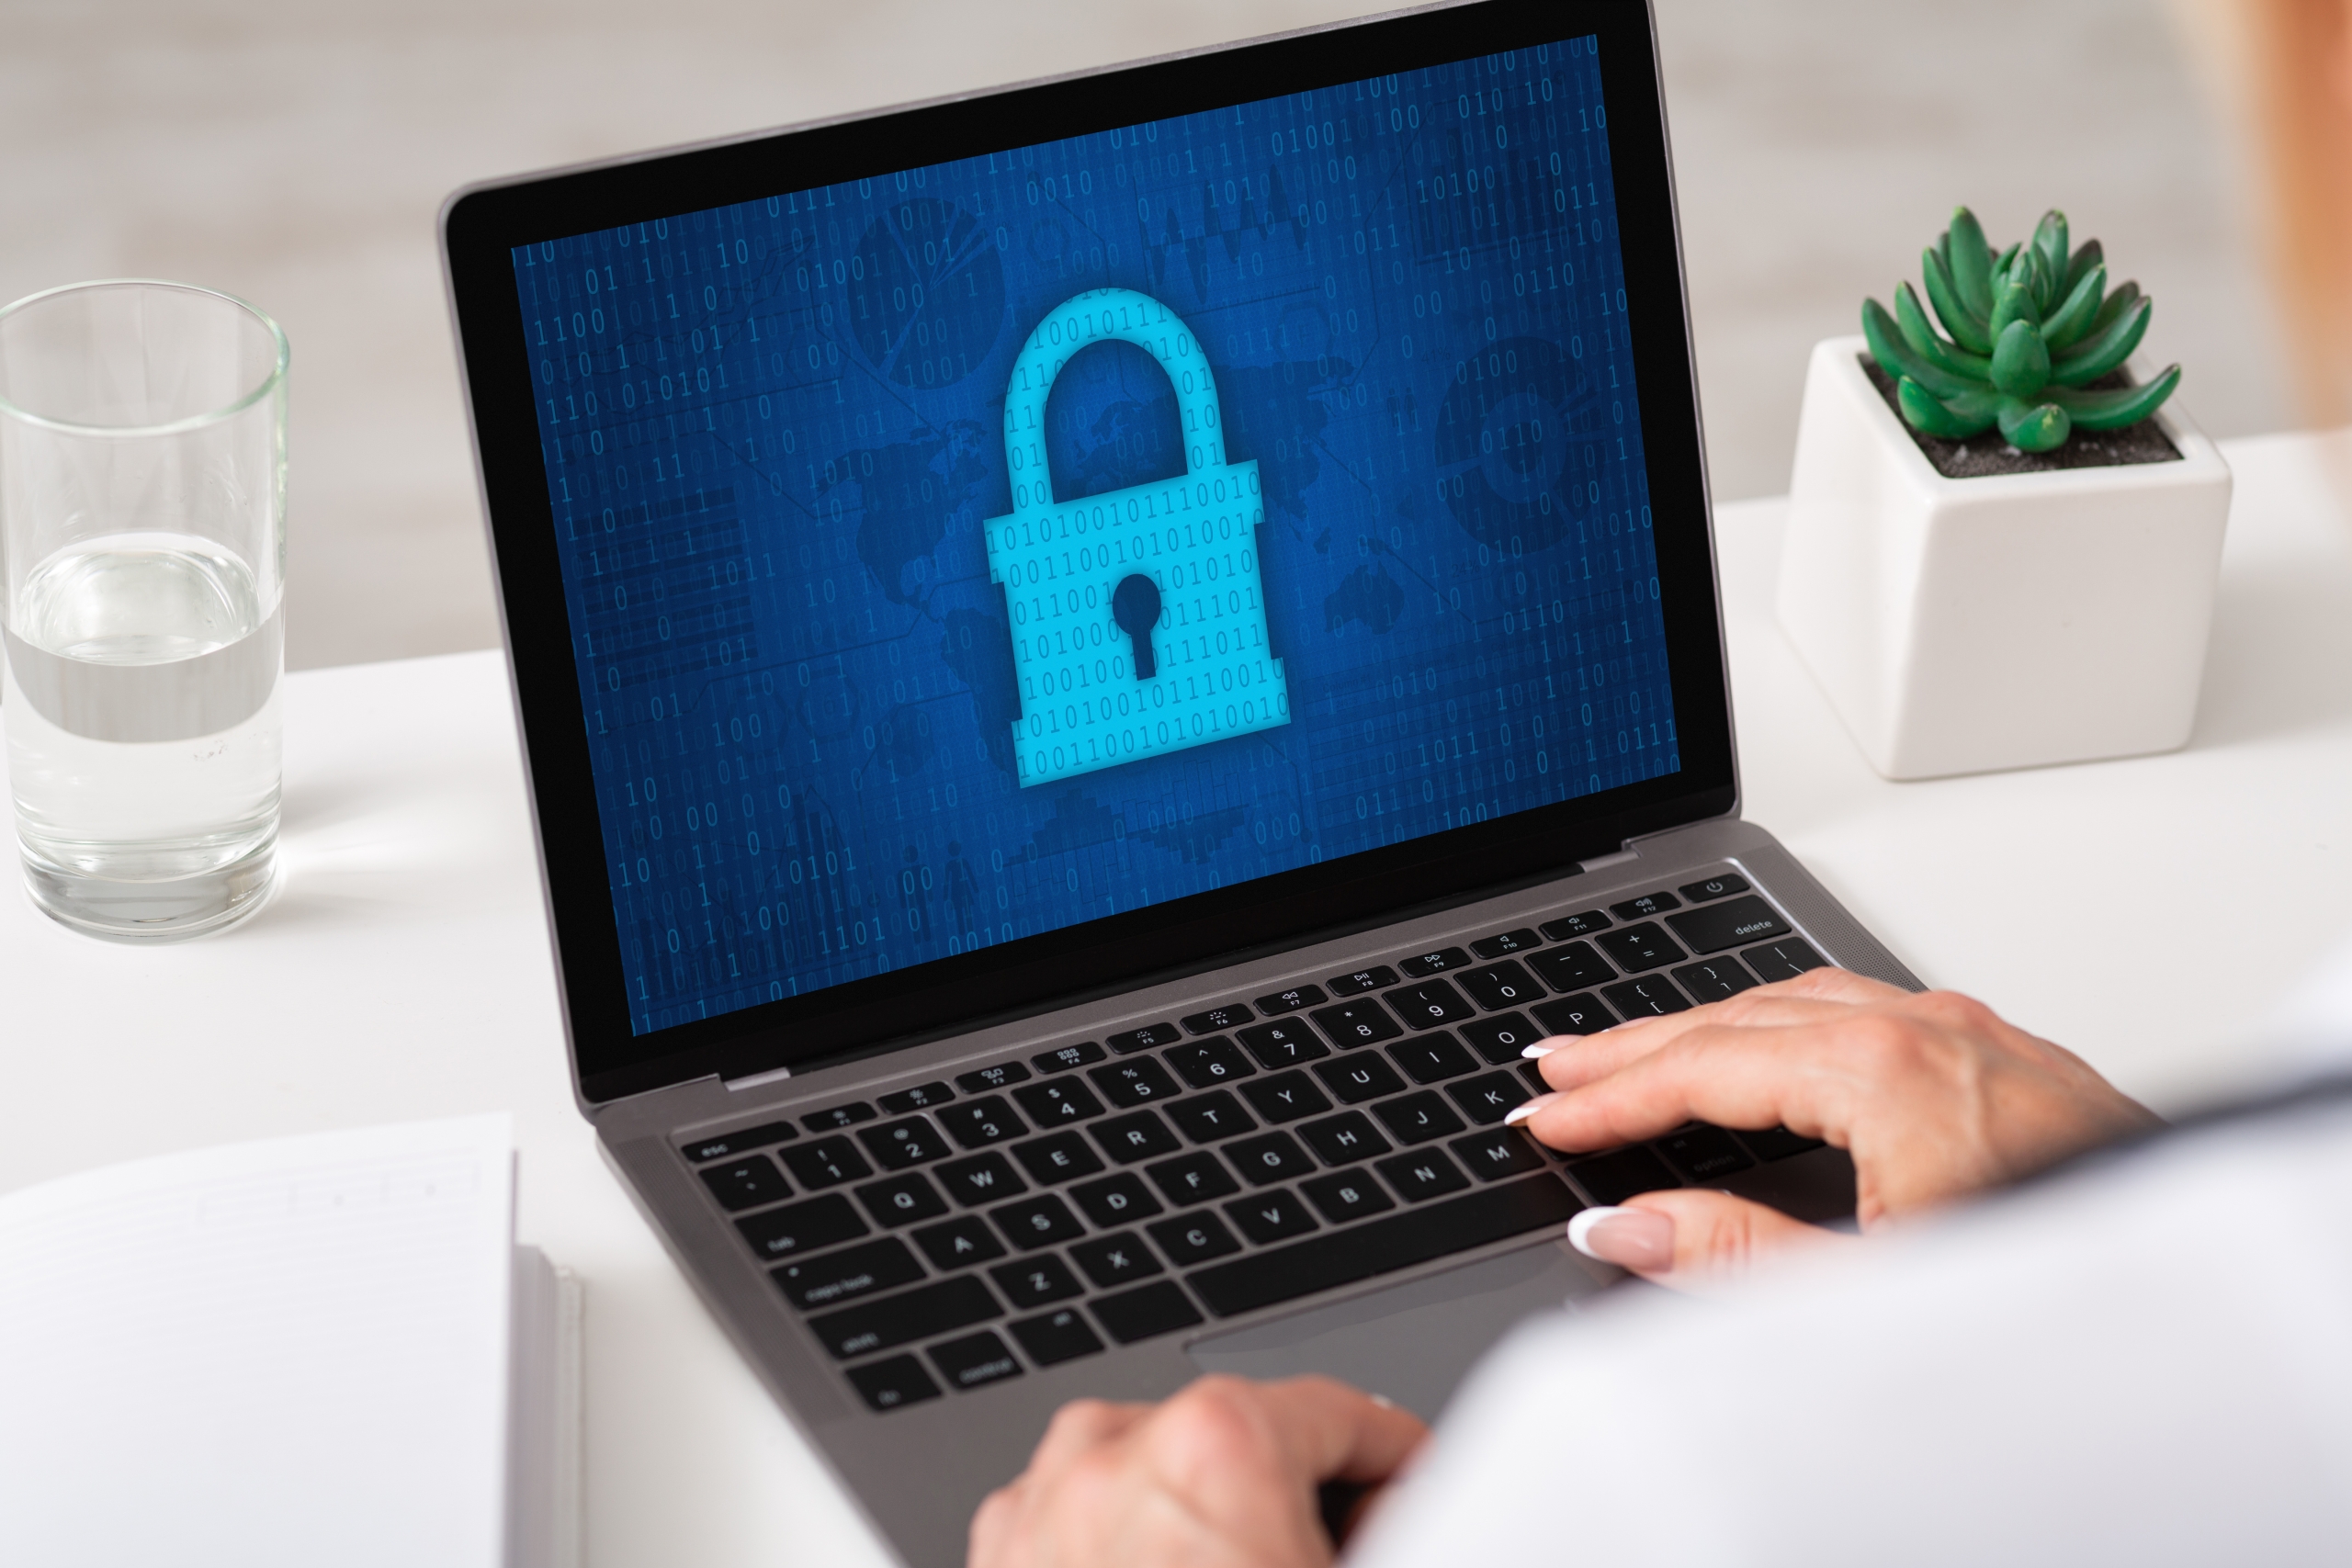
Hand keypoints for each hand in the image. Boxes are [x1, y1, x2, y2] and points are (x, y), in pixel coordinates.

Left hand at [969, 1374, 1427, 1567]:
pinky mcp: (997, 1561)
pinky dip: (1128, 1551)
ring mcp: (1038, 1511)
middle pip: (1243, 1440)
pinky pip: (1079, 1523)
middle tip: (1334, 1547)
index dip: (1400, 1458)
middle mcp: (1108, 1457)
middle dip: (1299, 1491)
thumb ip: (1400, 1518)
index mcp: (1213, 1447)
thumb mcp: (1345, 1566)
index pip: (1341, 1413)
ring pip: (1154, 1474)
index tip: (1419, 1484)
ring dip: (1209, 1518)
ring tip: (1252, 1565)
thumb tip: (1403, 1495)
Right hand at [1514, 968, 2159, 1288]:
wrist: (2191, 1291)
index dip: (1611, 1096)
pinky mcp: (2010, 1056)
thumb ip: (1729, 1257)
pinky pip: (1869, 1007)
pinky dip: (1787, 1020)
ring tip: (1642, 1047)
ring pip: (1806, 999)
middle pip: (1742, 1015)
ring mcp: (1975, 1034)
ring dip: (1712, 1023)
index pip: (1704, 1069)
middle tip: (1559, 1063)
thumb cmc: (2059, 1290)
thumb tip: (1623, 1227)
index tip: (1544, 1114)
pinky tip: (1774, 1041)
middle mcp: (1929, 1029)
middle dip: (1640, 1042)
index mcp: (1882, 1071)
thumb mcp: (1866, 1291)